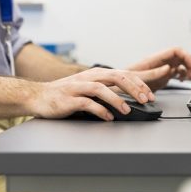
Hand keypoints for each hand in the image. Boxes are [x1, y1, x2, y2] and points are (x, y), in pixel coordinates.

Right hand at [28, 68, 155, 120]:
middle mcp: (88, 77)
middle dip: (134, 88)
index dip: (139, 82)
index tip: (152, 94)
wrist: (38, 96)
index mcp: (96, 74)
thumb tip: (129, 99)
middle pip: (116, 77)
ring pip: (101, 88)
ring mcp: (77, 87)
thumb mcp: (88, 89)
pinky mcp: (68, 99)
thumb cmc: (66, 94)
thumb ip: (106, 91)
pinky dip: (99, 110)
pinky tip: (108, 117)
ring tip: (127, 111)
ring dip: (117, 99)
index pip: (123, 74)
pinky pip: (86, 103)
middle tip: (147, 100)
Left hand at [126, 47, 190, 91]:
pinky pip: (177, 71)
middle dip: (190, 63)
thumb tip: (169, 68)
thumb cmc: (125, 80)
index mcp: (155, 59)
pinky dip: (182, 75)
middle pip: (181, 56)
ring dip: (188, 69)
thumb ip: (155, 73)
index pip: (176, 51)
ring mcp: (162, 68)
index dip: (186, 56)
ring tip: (189, 78)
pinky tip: (181, 80)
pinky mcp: (162, 75)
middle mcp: (160, 61)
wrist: (119, 87)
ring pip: (181, 63)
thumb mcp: (139, 77)